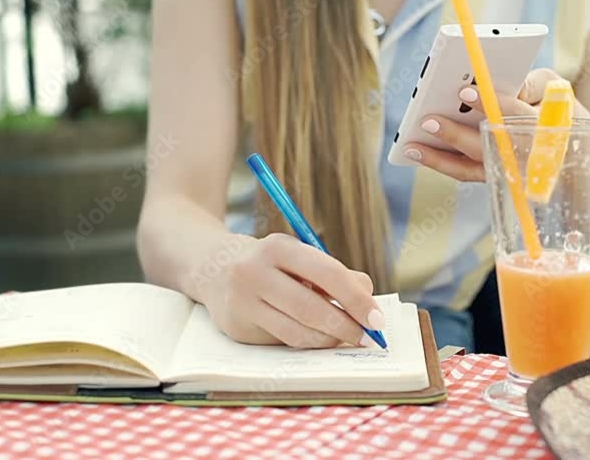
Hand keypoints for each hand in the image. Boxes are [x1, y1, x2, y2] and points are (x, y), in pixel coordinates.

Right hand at [201, 233, 383, 348]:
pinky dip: (307, 342)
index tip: (377, 319)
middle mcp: (255, 272)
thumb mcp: (300, 257)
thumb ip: (335, 273)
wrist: (213, 268)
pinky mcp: (237, 327)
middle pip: (311, 307)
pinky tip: (319, 338)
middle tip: (367, 338)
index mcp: (277, 247)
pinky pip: (282, 341)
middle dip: (346, 326)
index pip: (327, 273)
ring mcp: (242, 302)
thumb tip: (368, 297)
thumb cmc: (271, 263)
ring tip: (345, 338)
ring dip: (328, 339)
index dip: (356, 299)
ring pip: (297, 331)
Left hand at [404, 68, 589, 181]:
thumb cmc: (557, 108)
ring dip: (439, 157)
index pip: (516, 114)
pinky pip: (465, 172)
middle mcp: (529, 155)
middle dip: (458, 134)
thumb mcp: (554, 87)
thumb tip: (500, 85)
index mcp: (548, 127)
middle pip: (489, 146)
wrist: (574, 149)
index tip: (465, 90)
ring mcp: (512, 170)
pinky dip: (440, 163)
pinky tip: (417, 151)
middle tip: (429, 120)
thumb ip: (531, 82)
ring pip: (473, 166)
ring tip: (412, 144)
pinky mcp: (496, 176)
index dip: (490, 102)